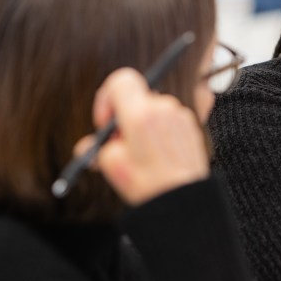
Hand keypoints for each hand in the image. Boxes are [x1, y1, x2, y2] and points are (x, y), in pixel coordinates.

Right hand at [79, 68, 208, 204]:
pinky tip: (158, 156)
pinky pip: (168, 121)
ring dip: (142, 126)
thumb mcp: (111, 165)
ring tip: (141, 155)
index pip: (121, 80)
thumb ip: (96, 146)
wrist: (184, 201)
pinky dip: (159, 133)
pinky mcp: (191, 126)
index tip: (106, 122)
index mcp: (141, 114)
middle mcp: (164, 108)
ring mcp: (180, 116)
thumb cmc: (148, 184)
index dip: (107, 98)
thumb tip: (89, 146)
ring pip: (152, 110)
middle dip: (123, 117)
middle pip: (136, 98)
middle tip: (120, 143)